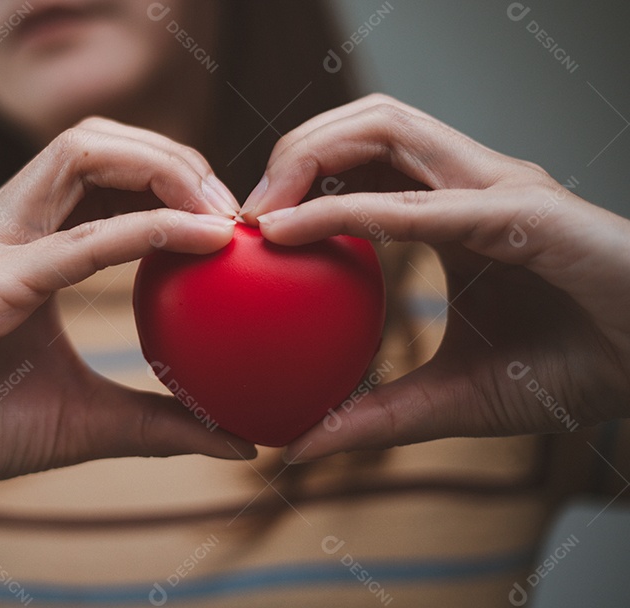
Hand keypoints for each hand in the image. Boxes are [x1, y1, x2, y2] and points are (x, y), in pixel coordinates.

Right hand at [0, 118, 252, 499]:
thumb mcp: (85, 420)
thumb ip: (158, 421)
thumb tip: (237, 439)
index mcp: (18, 241)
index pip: (99, 170)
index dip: (167, 178)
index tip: (228, 224)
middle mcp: (1, 225)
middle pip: (94, 140)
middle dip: (172, 157)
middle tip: (235, 207)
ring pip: (81, 152)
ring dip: (162, 168)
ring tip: (221, 213)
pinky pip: (79, 240)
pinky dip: (148, 230)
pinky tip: (205, 240)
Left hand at [240, 94, 629, 461]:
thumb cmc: (573, 373)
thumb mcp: (453, 399)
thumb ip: (377, 416)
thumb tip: (297, 446)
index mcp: (453, 209)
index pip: (363, 160)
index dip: (296, 177)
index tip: (239, 230)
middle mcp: (471, 181)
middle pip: (365, 122)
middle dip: (292, 149)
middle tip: (235, 213)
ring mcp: (499, 185)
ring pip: (387, 125)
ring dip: (309, 155)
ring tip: (257, 213)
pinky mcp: (525, 213)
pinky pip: (422, 201)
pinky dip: (350, 210)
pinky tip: (288, 230)